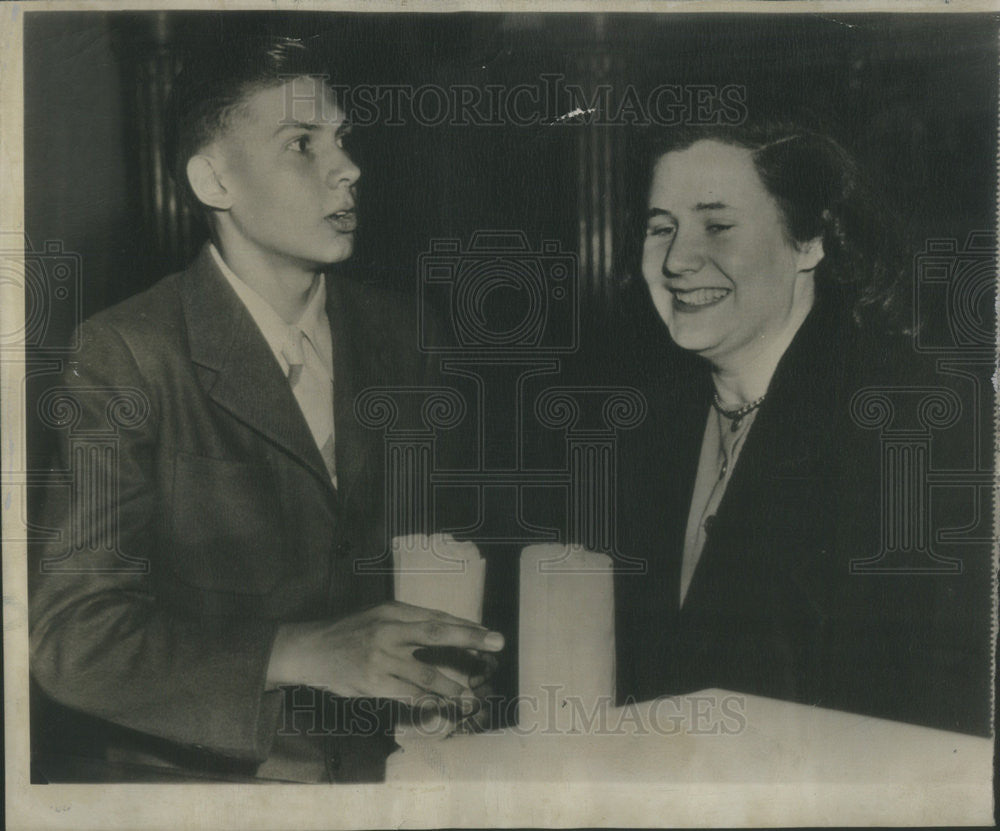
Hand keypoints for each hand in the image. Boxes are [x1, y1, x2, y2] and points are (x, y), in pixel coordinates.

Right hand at [265, 601, 504, 707]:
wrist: (308, 649)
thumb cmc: (347, 632)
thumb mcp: (377, 616)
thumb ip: (407, 622)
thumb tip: (446, 629)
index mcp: (393, 611)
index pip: (436, 617)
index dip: (465, 625)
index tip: (490, 633)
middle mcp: (389, 630)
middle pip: (436, 632)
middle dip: (470, 638)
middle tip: (498, 643)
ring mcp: (380, 657)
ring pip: (425, 672)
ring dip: (451, 686)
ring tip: (471, 697)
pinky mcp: (371, 681)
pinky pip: (406, 695)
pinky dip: (425, 703)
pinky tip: (440, 710)